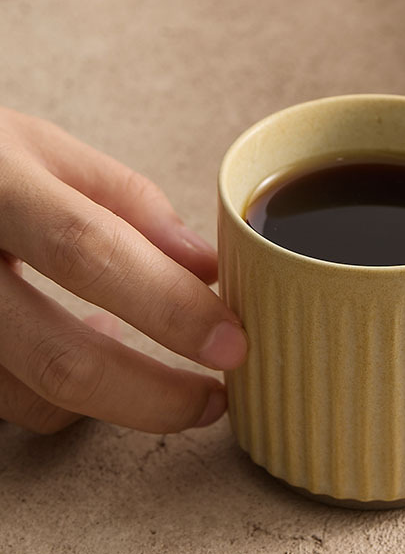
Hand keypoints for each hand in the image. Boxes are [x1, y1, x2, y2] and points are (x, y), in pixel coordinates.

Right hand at [0, 106, 246, 432]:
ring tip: (151, 360)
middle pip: (61, 358)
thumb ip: (129, 203)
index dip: (169, 305)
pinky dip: (61, 395)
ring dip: (114, 397)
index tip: (233, 345)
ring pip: (33, 397)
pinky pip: (6, 402)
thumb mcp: (45, 152)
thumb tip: (207, 269)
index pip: (91, 252)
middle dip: (155, 395)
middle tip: (214, 401)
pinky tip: (83, 346)